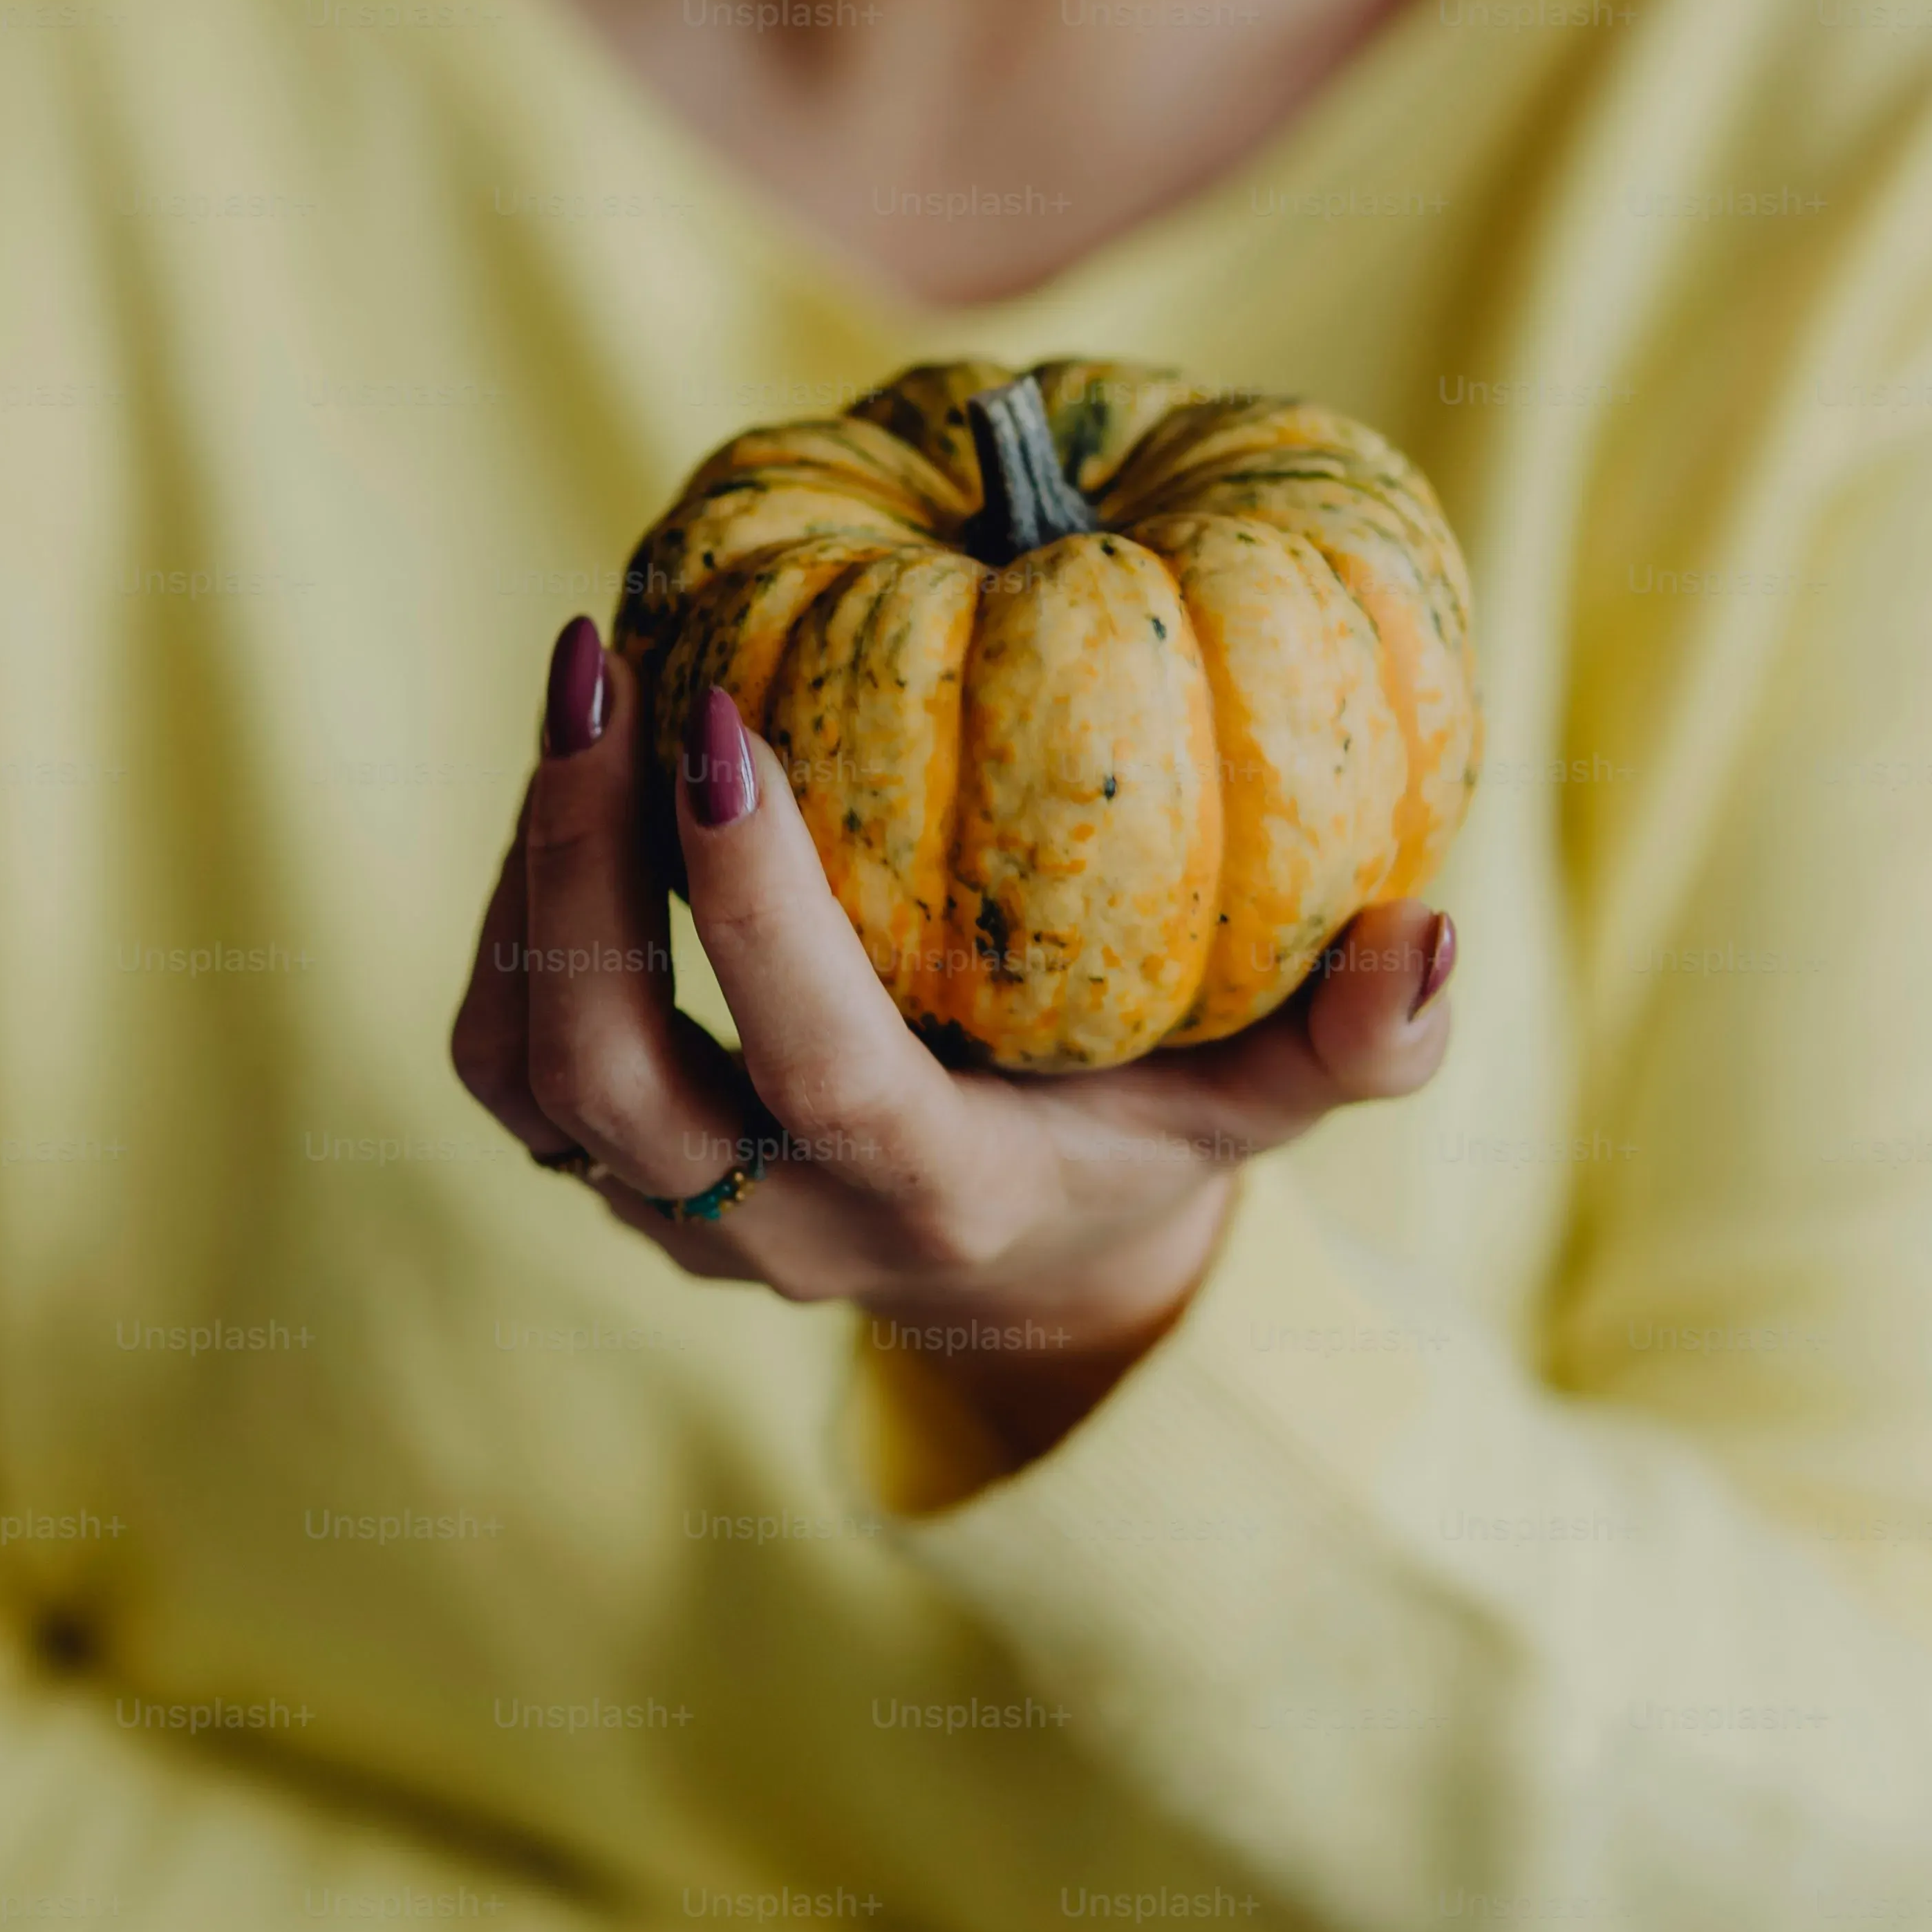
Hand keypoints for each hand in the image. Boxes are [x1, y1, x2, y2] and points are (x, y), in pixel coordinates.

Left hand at [450, 617, 1456, 1469]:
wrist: (1023, 1266)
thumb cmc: (1148, 1135)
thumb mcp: (1266, 1097)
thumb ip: (1361, 1042)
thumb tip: (1428, 937)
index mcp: (935, 1198)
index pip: (818, 1076)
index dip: (753, 913)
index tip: (727, 724)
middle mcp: (781, 1226)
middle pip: (608, 1081)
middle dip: (582, 870)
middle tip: (611, 665)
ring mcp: (678, 1212)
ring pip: (527, 1073)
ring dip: (528, 879)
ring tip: (586, 686)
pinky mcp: (608, 1172)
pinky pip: (503, 1057)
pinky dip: (512, 917)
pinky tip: (575, 771)